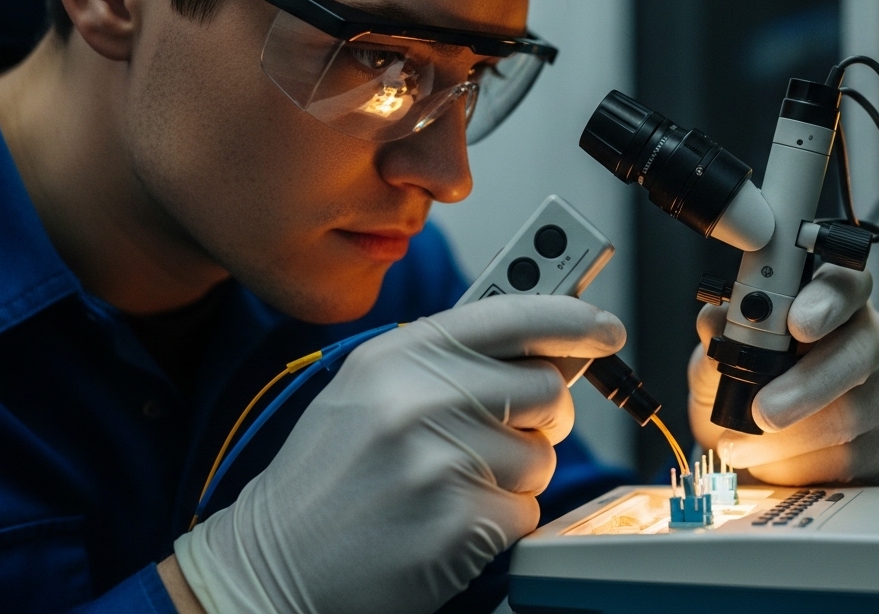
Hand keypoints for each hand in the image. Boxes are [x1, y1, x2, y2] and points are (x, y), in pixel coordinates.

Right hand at [173, 295, 624, 613]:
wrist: (272, 564)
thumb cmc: (330, 479)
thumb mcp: (369, 391)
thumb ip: (449, 361)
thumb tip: (545, 346)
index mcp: (401, 354)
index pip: (514, 314)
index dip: (573, 318)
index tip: (605, 328)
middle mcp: (421, 396)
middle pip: (546, 388)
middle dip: (539, 418)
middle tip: (502, 438)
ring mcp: (441, 459)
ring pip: (541, 455)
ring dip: (512, 478)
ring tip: (448, 489)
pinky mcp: (459, 521)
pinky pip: (526, 510)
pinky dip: (498, 524)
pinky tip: (446, 525)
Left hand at [688, 264, 878, 484]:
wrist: (763, 457)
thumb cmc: (746, 398)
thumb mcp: (718, 366)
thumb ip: (719, 342)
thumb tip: (715, 321)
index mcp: (831, 305)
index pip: (846, 283)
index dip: (827, 300)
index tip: (797, 324)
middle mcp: (873, 338)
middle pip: (862, 349)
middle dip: (807, 385)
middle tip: (762, 412)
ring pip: (858, 412)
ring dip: (793, 438)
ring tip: (747, 447)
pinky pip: (863, 457)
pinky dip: (809, 466)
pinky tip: (780, 465)